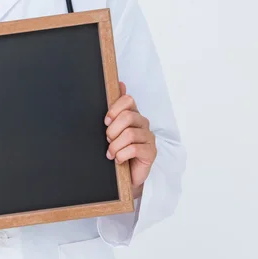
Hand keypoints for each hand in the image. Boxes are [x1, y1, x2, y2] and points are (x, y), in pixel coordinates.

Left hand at [105, 82, 156, 198]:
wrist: (126, 175)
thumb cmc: (119, 149)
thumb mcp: (113, 129)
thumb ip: (116, 108)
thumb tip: (120, 83)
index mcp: (133, 115)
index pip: (128, 100)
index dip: (114, 109)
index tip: (106, 121)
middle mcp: (143, 123)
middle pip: (128, 117)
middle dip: (113, 130)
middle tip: (108, 140)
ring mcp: (149, 137)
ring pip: (129, 134)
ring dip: (115, 145)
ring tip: (111, 153)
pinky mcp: (151, 152)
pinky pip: (133, 149)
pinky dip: (121, 155)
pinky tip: (118, 160)